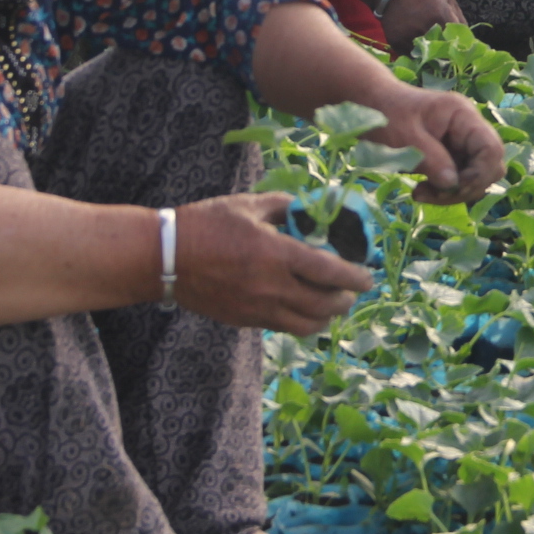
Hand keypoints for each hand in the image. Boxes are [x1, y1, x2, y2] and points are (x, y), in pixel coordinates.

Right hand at [173, 193, 374, 333]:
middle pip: (325, 305)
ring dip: (326, 317)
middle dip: (345, 300)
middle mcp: (272, 287)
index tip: (368, 278)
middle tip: (351, 291)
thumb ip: (285, 206)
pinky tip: (302, 309)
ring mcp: (257, 308)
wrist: (165, 257)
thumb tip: (312, 208)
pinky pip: (283, 328)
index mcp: (277, 254)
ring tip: (331, 305)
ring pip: (307, 325)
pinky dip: (300, 322)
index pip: (330, 272)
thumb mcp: (249, 205)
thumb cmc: (207, 224)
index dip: (355, 278)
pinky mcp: (244, 321)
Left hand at [366, 80, 507, 206]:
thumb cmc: (386, 115)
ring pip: (477, 178)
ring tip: (422, 193)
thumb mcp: (405, 138)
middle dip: (466, 187)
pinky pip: (461, 180)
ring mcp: (463, 143)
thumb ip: (431, 159)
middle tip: (433, 194)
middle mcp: (469, 129)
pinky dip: (445, 191)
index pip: (491, 148)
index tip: (450, 187)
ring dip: (454, 193)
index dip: (478, 174)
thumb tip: (452, 184)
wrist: (372, 106)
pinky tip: (423, 190)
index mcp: (463, 116)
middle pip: (490, 166)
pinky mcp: (453, 156)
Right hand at [379, 0, 466, 54]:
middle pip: (442, 51)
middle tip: (446, 54)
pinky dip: (415, 53)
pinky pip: (410, 56)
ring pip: (426, 56)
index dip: (459, 45)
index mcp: (441, 15)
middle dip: (445, 53)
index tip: (459, 49)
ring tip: (431, 51)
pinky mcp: (396, 42)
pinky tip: (417, 46)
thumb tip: (468, 38)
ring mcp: (410, 36)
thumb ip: (458, 16)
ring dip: (430, 55)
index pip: (457, 40)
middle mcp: (426, 28)